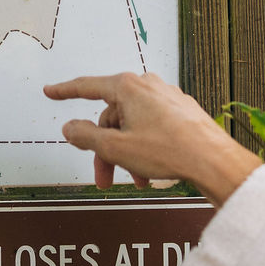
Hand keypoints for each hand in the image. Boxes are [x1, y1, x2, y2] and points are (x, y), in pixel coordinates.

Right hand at [43, 73, 262, 204]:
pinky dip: (145, 148)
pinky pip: (152, 128)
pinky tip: (151, 172)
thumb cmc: (170, 150)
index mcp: (129, 87)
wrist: (212, 160)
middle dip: (106, 148)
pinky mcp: (181, 112)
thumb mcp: (117, 148)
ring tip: (135, 179)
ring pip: (133, 124)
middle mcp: (148, 86)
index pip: (87, 87)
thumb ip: (86, 136)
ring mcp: (167, 98)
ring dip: (127, 153)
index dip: (65, 92)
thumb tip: (70, 127)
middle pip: (112, 116)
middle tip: (104, 176)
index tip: (51, 92)